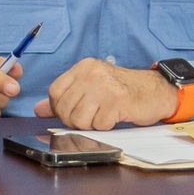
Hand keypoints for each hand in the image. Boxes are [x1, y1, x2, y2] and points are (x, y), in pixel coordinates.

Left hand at [35, 58, 178, 129]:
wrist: (155, 91)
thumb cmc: (122, 91)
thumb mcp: (91, 89)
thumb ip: (65, 98)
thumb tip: (38, 109)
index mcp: (83, 67)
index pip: (55, 92)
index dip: (59, 108)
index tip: (73, 111)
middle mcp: (92, 73)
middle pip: (65, 108)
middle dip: (76, 120)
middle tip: (93, 116)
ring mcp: (104, 86)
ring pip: (79, 119)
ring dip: (91, 124)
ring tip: (104, 115)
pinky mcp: (117, 100)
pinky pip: (99, 125)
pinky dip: (106, 126)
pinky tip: (115, 116)